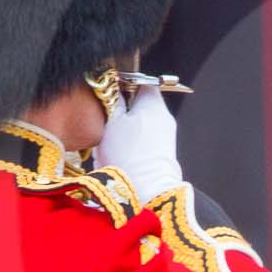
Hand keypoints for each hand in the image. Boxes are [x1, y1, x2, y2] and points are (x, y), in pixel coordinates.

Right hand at [95, 84, 181, 199]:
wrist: (146, 190)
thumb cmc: (126, 155)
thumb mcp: (111, 121)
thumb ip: (112, 100)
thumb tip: (111, 88)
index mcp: (153, 102)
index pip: (141, 81)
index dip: (123, 83)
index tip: (109, 91)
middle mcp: (164, 116)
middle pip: (142, 102)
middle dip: (123, 107)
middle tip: (105, 116)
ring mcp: (166, 135)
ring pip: (142, 121)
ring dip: (126, 125)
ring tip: (110, 136)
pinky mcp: (163, 153)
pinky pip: (146, 138)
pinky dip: (133, 140)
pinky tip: (120, 151)